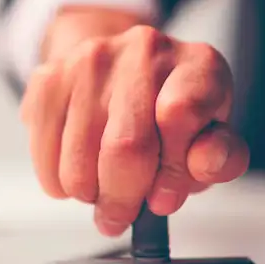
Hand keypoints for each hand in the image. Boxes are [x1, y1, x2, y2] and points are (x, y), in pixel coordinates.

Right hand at [21, 25, 248, 236]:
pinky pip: (44, 151)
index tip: (164, 198)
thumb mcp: (212, 137)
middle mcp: (146, 49)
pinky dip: (58, 181)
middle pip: (125, 145)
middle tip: (122, 214)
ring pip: (79, 158)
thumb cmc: (174, 113)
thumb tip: (206, 162)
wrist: (125, 70)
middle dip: (123, 198)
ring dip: (89, 192)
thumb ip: (220, 157)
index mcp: (198, 64)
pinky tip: (79, 171)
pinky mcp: (50, 75)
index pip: (180, 116)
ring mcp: (93, 57)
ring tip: (103, 188)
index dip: (171, 171)